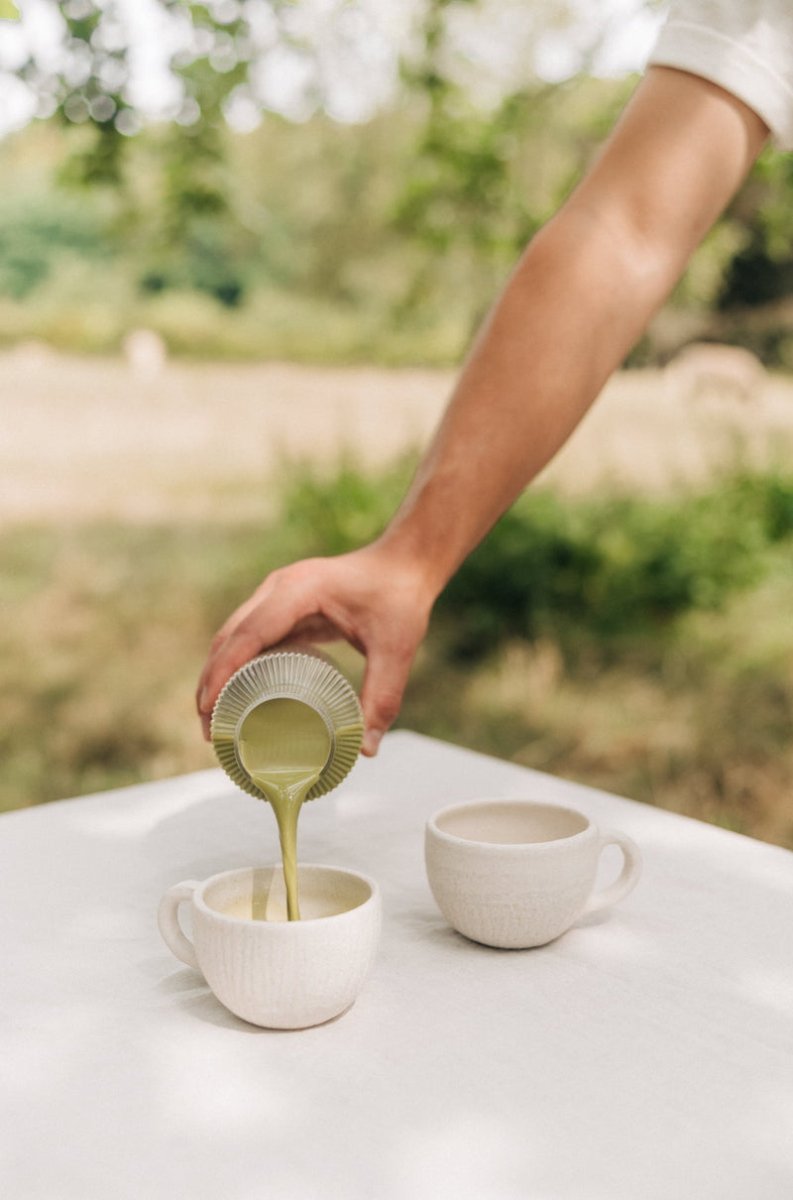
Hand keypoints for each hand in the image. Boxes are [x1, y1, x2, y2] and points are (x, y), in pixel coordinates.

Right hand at [195, 544, 433, 753]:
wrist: (405, 563)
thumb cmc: (400, 596)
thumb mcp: (395, 647)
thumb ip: (382, 695)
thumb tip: (366, 749)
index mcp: (298, 590)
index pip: (248, 634)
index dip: (223, 671)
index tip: (208, 708)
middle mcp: (279, 589)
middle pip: (229, 637)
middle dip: (212, 682)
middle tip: (209, 731)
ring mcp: (277, 595)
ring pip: (233, 637)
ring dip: (218, 675)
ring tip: (215, 721)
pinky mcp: (284, 607)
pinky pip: (250, 638)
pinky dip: (237, 666)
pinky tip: (236, 696)